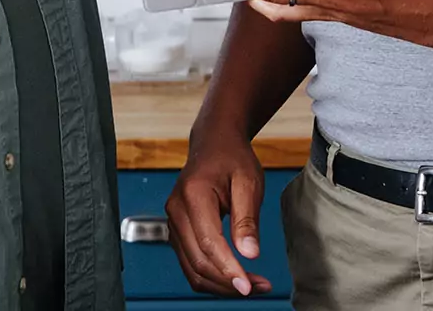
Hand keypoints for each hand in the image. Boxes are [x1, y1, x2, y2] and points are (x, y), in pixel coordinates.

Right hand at [164, 134, 272, 296]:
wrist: (214, 144)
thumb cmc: (232, 158)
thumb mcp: (248, 182)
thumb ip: (247, 219)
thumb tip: (250, 254)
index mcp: (193, 195)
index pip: (209, 243)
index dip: (229, 269)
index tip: (249, 286)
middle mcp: (176, 211)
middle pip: (198, 261)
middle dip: (228, 281)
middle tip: (259, 287)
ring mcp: (173, 223)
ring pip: (192, 269)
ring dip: (220, 283)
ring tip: (252, 285)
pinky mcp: (178, 232)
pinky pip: (191, 263)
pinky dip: (212, 276)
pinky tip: (235, 276)